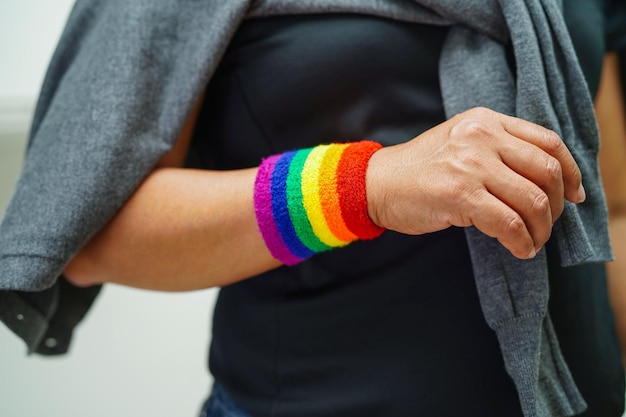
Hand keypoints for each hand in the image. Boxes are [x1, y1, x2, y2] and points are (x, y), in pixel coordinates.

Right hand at [366, 107, 585, 258]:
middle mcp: (482, 136)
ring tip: (531, 242)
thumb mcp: (461, 142)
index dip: (571, 171)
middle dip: (556, 206)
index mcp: (486, 120)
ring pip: (533, 200)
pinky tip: (519, 250)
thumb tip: (543, 181)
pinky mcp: (460, 193)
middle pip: (547, 171)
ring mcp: (471, 164)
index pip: (548, 141)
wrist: (377, 183)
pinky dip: (522, 242)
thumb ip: (498, 149)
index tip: (575, 195)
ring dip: (541, 230)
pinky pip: (510, 223)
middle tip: (547, 225)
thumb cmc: (419, 169)